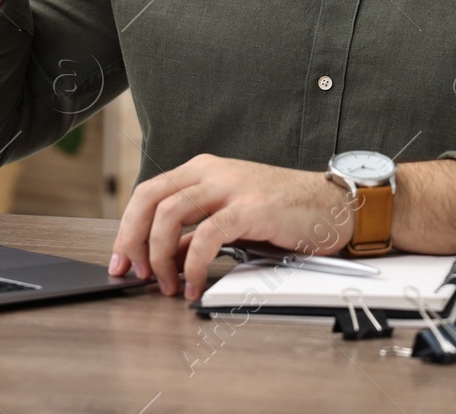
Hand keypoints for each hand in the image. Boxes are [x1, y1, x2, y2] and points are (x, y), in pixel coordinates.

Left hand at [108, 155, 354, 299]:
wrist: (334, 206)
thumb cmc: (285, 213)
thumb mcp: (230, 218)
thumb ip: (195, 233)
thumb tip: (163, 257)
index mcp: (203, 170)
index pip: (147, 193)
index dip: (126, 228)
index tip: (121, 260)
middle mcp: (212, 172)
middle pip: (149, 198)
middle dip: (132, 239)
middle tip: (134, 272)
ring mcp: (231, 187)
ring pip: (170, 213)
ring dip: (159, 255)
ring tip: (169, 285)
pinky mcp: (251, 208)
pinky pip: (207, 235)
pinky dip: (193, 265)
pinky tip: (195, 285)